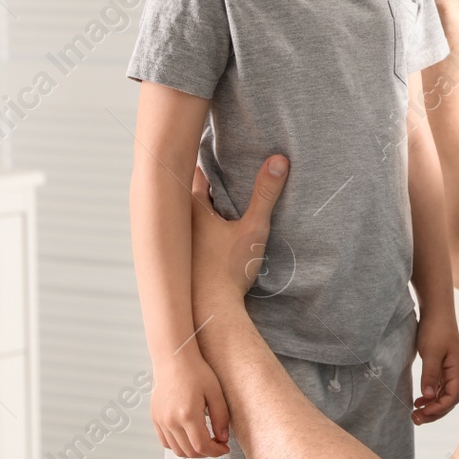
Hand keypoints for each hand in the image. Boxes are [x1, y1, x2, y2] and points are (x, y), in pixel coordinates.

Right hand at [151, 347, 230, 457]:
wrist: (173, 359)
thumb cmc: (196, 371)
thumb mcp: (215, 392)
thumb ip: (221, 417)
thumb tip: (223, 439)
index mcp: (187, 414)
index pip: (202, 446)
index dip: (216, 451)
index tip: (225, 448)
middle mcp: (171, 421)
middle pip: (189, 452)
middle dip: (206, 452)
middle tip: (218, 443)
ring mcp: (161, 421)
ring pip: (177, 450)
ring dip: (193, 451)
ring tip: (205, 440)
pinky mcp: (155, 418)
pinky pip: (166, 442)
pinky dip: (178, 445)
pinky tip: (190, 436)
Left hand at [189, 155, 289, 331]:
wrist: (210, 313)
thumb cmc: (227, 270)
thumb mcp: (253, 228)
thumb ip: (266, 194)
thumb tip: (280, 160)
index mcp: (190, 207)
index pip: (194, 171)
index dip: (205, 159)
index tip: (214, 145)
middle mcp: (178, 222)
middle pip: (187, 191)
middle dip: (201, 180)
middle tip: (217, 167)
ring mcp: (178, 242)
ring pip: (186, 214)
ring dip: (199, 206)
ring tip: (217, 197)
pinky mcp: (182, 260)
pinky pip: (189, 235)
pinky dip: (198, 229)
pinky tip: (211, 235)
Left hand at [412, 305, 458, 424]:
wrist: (436, 310)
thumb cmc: (435, 329)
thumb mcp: (431, 353)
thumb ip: (430, 375)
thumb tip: (428, 397)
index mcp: (457, 370)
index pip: (452, 398)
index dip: (437, 409)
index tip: (421, 412)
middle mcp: (456, 373)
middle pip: (448, 401)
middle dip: (433, 412)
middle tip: (415, 419)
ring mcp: (449, 370)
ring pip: (443, 396)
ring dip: (431, 406)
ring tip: (415, 413)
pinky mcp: (442, 367)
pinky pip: (438, 388)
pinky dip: (430, 397)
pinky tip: (419, 400)